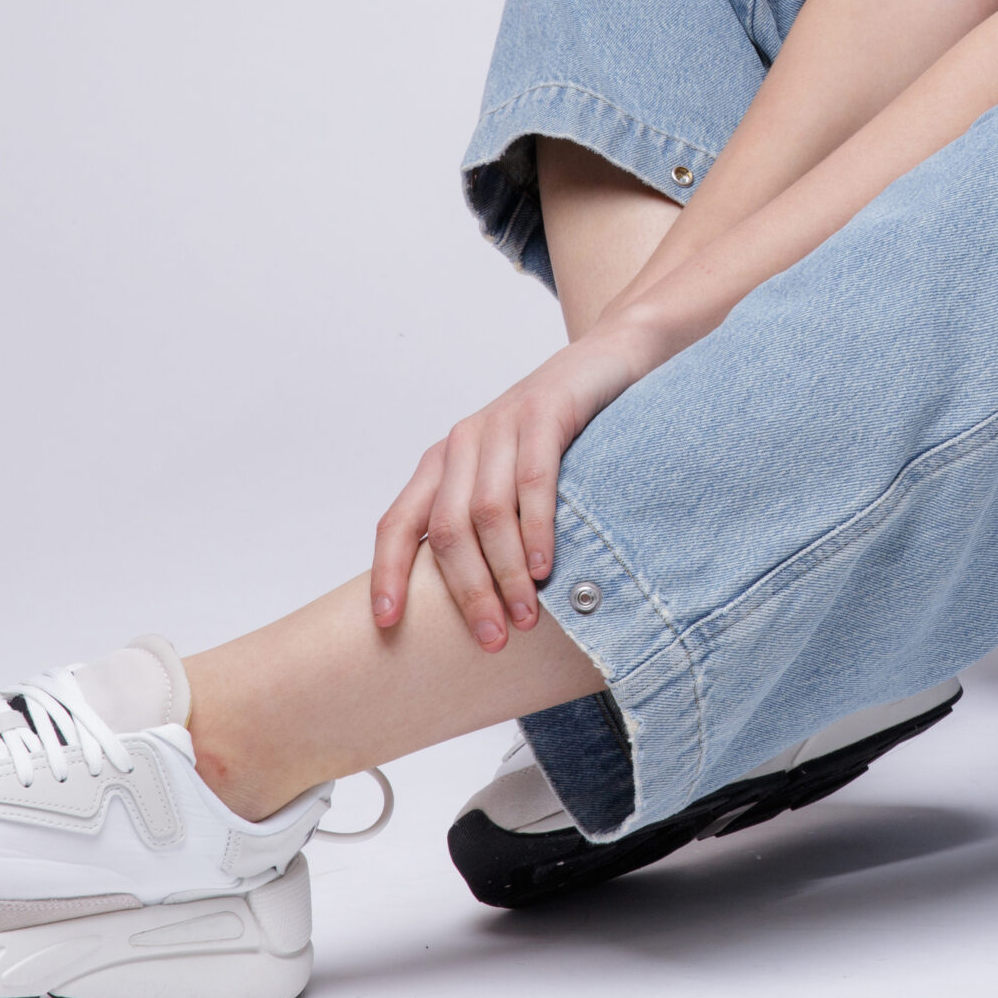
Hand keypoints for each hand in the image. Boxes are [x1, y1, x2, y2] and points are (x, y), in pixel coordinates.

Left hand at [371, 319, 663, 649]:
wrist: (611, 359)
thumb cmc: (562, 432)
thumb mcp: (511, 474)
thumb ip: (488, 521)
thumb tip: (479, 603)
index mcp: (443, 462)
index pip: (399, 522)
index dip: (387, 572)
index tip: (386, 622)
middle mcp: (463, 441)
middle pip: (447, 529)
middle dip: (467, 592)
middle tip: (491, 639)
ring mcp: (502, 423)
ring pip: (487, 513)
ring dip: (505, 573)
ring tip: (525, 617)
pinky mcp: (544, 412)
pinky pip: (533, 481)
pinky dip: (536, 530)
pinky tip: (545, 569)